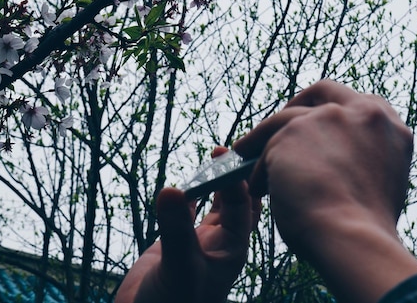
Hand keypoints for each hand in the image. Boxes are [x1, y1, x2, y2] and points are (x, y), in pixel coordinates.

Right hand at [115, 147, 261, 302]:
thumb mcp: (178, 268)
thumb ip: (176, 231)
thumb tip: (172, 190)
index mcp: (233, 247)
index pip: (243, 204)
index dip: (238, 178)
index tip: (227, 153)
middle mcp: (221, 242)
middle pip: (237, 200)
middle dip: (236, 176)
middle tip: (228, 147)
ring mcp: (200, 242)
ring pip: (215, 204)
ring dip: (215, 183)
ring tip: (214, 156)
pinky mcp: (177, 244)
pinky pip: (189, 213)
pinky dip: (190, 197)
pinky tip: (188, 184)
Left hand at [234, 80, 416, 302]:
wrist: (354, 238)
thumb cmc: (366, 226)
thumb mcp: (382, 179)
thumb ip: (363, 157)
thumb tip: (337, 161)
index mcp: (389, 125)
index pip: (359, 102)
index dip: (335, 109)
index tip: (319, 120)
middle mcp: (362, 112)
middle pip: (322, 92)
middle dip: (299, 104)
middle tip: (282, 126)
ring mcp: (327, 118)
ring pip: (285, 119)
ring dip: (265, 137)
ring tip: (250, 156)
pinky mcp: (293, 130)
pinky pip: (266, 145)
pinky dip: (257, 166)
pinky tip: (256, 187)